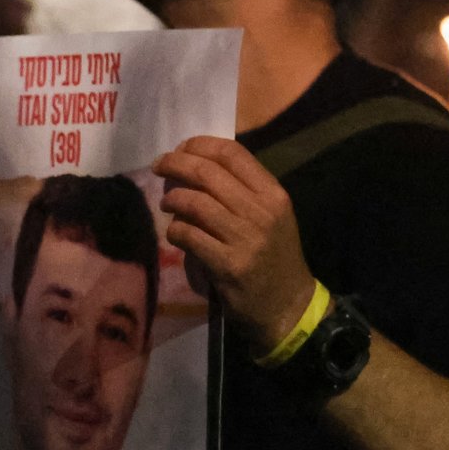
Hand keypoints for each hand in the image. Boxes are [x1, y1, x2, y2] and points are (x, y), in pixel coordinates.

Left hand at [153, 136, 315, 356]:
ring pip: (194, 203)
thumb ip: (243, 192)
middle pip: (208, 173)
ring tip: (167, 203)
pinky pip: (188, 236)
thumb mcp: (272, 216)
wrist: (288, 304)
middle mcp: (261, 211)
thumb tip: (197, 167)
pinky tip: (176, 234)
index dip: (201, 145)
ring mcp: (245, 238)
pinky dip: (175, 231)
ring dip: (172, 200)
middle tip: (160, 166)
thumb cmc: (276, 256)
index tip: (182, 148)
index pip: (233, 154)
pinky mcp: (227, 264)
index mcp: (273, 194)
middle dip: (176, 164)